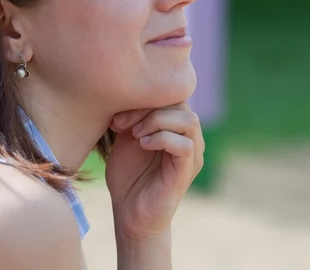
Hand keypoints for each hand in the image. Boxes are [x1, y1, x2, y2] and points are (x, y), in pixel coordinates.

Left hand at [105, 102, 204, 242]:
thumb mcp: (127, 138)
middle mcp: (190, 137)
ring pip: (189, 121)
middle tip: (123, 124)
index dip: (145, 97)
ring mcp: (192, 154)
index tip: (117, 115)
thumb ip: (134, 116)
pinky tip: (142, 145)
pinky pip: (185, 145)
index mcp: (176, 126)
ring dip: (158, 121)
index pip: (172, 96)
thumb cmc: (128, 176)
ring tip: (136, 134)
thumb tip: (129, 94)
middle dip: (148, 108)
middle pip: (182, 103)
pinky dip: (162, 139)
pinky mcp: (186, 171)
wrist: (130, 214)